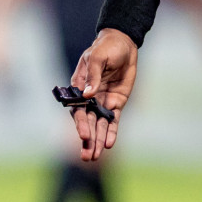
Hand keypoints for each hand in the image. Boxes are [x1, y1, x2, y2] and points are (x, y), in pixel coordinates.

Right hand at [69, 28, 138, 160]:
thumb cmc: (106, 48)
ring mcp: (102, 101)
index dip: (81, 122)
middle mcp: (89, 98)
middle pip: (88, 121)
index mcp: (79, 86)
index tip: (84, 135)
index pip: (78, 108)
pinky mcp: (116, 103)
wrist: (123, 44)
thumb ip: (92, 75)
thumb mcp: (97, 57)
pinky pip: (113, 120)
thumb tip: (88, 94)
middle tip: (87, 156)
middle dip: (88, 139)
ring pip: (99, 125)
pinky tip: (110, 144)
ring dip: (98, 140)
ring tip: (95, 156)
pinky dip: (112, 132)